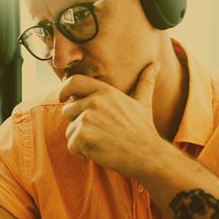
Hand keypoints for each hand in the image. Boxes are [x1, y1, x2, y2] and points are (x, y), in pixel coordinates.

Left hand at [60, 62, 165, 178]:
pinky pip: (71, 146)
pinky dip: (81, 152)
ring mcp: (87, 119)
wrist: (146, 154)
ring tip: (101, 142)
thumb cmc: (143, 130)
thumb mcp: (143, 102)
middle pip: (67, 110)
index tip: (64, 98)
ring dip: (80, 140)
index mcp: (105, 92)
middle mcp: (94, 102)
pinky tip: (98, 151)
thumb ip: (145, 82)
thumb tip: (155, 65)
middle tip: (98, 132)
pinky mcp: (82, 136)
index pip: (74, 82)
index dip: (64, 89)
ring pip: (69, 131)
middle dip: (77, 123)